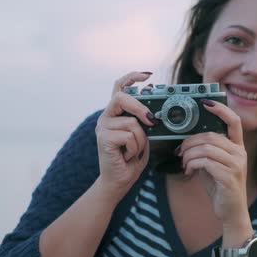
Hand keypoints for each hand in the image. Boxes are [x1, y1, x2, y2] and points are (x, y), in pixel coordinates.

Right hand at [95, 71, 156, 197]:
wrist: (119, 181)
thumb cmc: (131, 158)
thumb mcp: (143, 136)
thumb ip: (145, 121)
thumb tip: (154, 106)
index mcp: (116, 113)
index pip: (120, 87)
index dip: (132, 77)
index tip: (148, 75)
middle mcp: (106, 117)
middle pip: (122, 97)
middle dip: (140, 107)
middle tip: (151, 120)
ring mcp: (102, 127)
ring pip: (132, 123)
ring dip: (140, 140)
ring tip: (133, 151)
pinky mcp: (102, 138)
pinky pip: (129, 136)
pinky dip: (134, 148)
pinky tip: (127, 156)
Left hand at [178, 99, 249, 227]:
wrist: (231, 212)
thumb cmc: (219, 186)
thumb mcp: (212, 164)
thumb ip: (206, 150)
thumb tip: (187, 139)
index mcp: (237, 146)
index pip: (234, 121)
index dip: (220, 109)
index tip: (206, 102)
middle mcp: (239, 152)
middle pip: (210, 136)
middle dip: (190, 142)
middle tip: (180, 151)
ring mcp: (236, 164)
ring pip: (206, 148)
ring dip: (189, 154)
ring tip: (184, 163)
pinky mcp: (229, 176)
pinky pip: (205, 162)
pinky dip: (192, 164)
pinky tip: (189, 172)